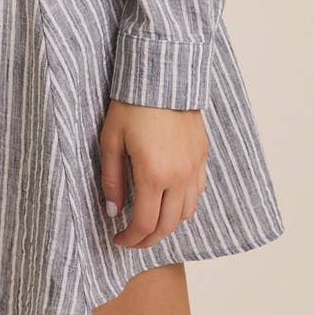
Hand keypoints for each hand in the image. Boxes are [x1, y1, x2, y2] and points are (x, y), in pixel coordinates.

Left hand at [99, 99, 208, 247]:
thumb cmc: (132, 104)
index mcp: (153, 174)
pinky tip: (168, 199)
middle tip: (132, 240)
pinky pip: (197, 192)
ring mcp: (194, 167)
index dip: (130, 239)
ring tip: (149, 222)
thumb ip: (112, 179)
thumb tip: (113, 211)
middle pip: (167, 225)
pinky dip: (183, 205)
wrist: (163, 74)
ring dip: (167, 224)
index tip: (117, 239)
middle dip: (148, 239)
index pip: (144, 224)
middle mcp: (179, 176)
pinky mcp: (202, 156)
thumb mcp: (111, 140)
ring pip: (186, 213)